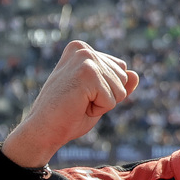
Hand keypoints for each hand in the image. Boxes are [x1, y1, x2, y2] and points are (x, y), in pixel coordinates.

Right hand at [1, 40, 138, 167]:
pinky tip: (78, 106)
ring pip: (120, 90)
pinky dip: (98, 110)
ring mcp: (85, 59)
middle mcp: (83, 49)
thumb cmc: (67, 115)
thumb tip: (135, 75)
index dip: (106, 90)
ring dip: (102, 104)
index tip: (82, 95)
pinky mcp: (87, 73)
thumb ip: (118, 84)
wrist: (43, 129)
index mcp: (82, 49)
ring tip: (78, 103)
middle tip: (79, 101)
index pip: (120, 69)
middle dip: (106, 96)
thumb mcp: (99, 96)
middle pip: (123, 78)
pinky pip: (112, 100)